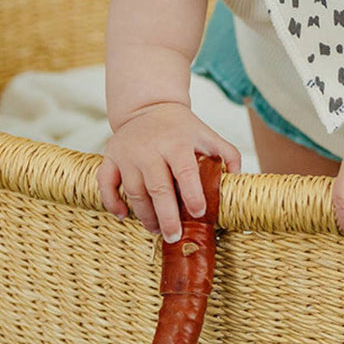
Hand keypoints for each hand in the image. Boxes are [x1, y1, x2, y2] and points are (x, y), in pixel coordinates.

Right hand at [98, 102, 240, 240]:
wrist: (149, 107)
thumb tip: (238, 179)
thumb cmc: (181, 127)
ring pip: (134, 192)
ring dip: (145, 215)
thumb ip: (227, 154)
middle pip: (158, 188)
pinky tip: (123, 216)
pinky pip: (105, 184)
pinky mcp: (110, 158)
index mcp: (177, 143)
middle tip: (174, 237)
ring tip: (157, 229)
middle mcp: (150, 149)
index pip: (185, 171)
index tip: (198, 213)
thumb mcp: (207, 135)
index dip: (192, 194)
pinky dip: (112, 202)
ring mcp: (128, 154)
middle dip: (167, 216)